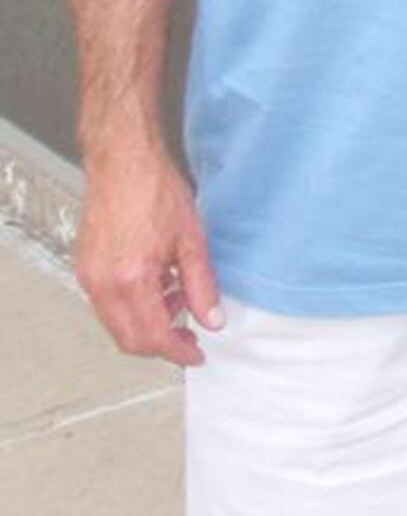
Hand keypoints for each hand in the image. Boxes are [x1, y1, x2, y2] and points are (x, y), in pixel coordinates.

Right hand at [74, 148, 223, 367]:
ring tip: (178, 298)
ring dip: (147, 323)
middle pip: (129, 339)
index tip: (196, 355)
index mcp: (131, 280)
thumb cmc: (155, 189)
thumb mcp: (191, 239)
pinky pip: (107, 303)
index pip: (153, 337)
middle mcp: (102, 284)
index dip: (177, 352)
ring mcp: (89, 276)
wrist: (123, 160)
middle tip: (190, 335)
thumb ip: (202, 286)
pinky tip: (157, 284)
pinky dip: (132, 306)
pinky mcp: (85, 266)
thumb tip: (212, 320)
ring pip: (117, 323)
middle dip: (161, 344)